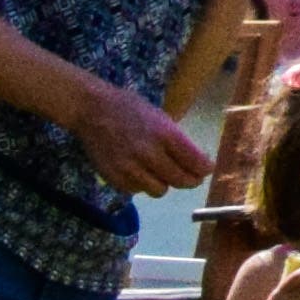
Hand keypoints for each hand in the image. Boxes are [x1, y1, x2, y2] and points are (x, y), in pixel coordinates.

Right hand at [71, 78, 206, 197]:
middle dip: (191, 180)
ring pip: (160, 191)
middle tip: (193, 178)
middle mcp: (149, 154)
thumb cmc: (130, 108)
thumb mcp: (161, 117)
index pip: (195, 162)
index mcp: (166, 134)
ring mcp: (130, 168)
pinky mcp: (114, 178)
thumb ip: (176, 139)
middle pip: (181, 181)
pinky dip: (142, 184)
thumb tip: (195, 159)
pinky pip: (138, 190)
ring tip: (162, 173)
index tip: (206, 169)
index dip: (205, 169)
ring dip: (165, 184)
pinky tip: (141, 172)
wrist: (92, 109)